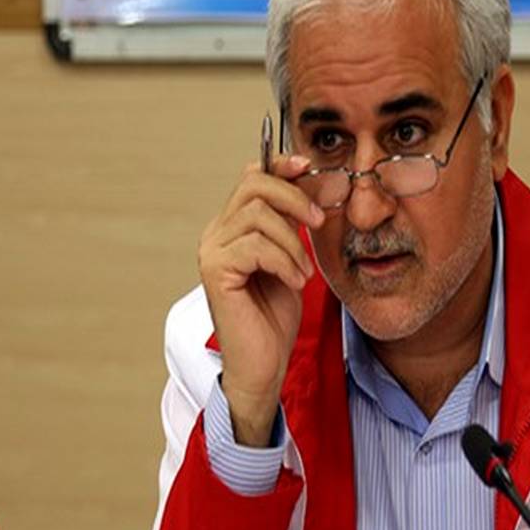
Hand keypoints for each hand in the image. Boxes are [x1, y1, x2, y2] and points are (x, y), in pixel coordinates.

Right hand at [198, 155, 324, 445]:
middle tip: (317, 221)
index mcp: (232, 227)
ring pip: (258, 215)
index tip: (306, 166)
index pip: (251, 176)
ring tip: (303, 271)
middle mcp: (216, 234)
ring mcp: (212, 250)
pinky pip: (256, 245)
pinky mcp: (216, 270)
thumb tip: (308, 183)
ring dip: (292, 241)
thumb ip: (291, 224)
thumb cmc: (274, 317)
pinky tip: (294, 282)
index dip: (279, 165)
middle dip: (293, 197)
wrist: (263, 365)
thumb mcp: (291, 259)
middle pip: (253, 185)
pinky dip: (284, 261)